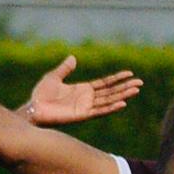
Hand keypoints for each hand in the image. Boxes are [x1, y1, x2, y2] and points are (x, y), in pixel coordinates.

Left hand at [24, 55, 142, 125]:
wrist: (33, 109)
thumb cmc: (41, 95)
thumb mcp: (54, 77)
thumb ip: (65, 69)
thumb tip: (73, 57)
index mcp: (83, 90)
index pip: (105, 83)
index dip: (117, 78)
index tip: (130, 73)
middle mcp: (87, 99)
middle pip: (111, 92)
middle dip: (125, 87)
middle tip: (140, 83)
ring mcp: (85, 107)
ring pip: (108, 101)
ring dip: (122, 96)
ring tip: (136, 90)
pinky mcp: (81, 115)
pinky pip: (99, 111)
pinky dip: (111, 108)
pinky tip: (123, 103)